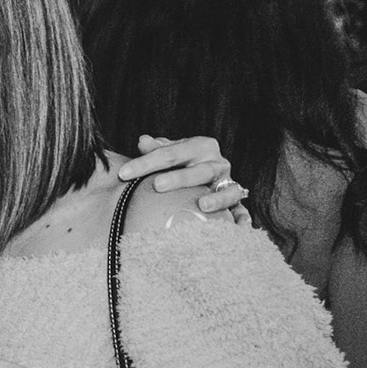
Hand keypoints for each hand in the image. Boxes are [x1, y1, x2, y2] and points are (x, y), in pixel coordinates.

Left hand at [119, 135, 249, 218]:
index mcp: (200, 146)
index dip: (145, 162)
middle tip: (156, 185)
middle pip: (199, 170)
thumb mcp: (170, 152)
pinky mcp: (236, 200)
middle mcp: (218, 163)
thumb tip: (143, 141)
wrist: (209, 170)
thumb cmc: (182, 161)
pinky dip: (243, 217)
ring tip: (202, 205)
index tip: (123, 173)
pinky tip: (241, 226)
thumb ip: (156, 149)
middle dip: (179, 177)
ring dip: (217, 198)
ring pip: (227, 189)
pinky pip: (242, 209)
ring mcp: (229, 182)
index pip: (170, 153)